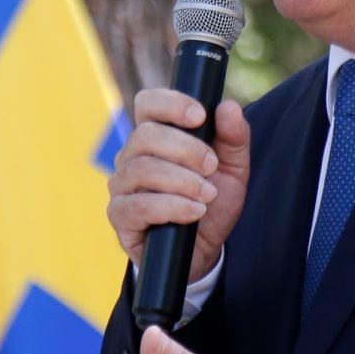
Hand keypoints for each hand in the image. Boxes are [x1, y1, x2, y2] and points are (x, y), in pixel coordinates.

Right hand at [107, 90, 249, 283]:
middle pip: (145, 135)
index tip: (200, 116)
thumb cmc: (211, 202)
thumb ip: (234, 138)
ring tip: (207, 195)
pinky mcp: (120, 216)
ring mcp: (122, 186)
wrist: (204, 250)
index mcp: (155, 136)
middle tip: (212, 167)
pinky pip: (139, 205)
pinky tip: (195, 213)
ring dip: (182, 181)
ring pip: (142, 170)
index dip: (171, 104)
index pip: (148, 103)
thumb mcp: (233, 170)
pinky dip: (172, 207)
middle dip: (185, 149)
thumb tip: (228, 107)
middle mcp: (132, 157)